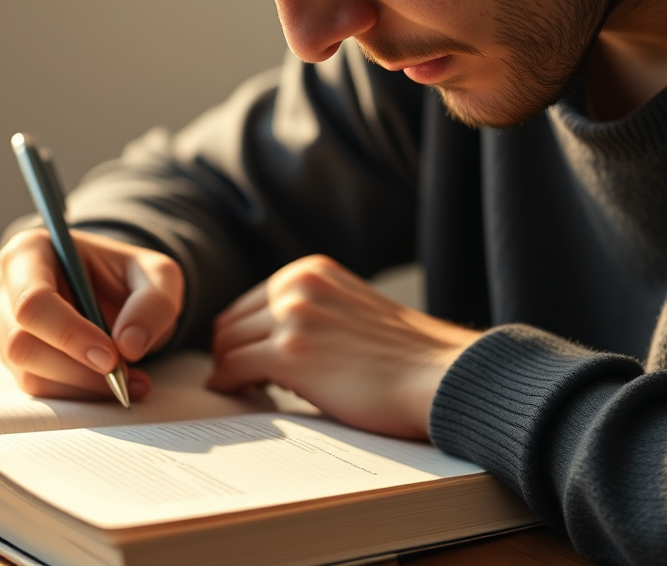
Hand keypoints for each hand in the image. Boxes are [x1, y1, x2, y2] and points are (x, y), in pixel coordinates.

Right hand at [0, 228, 182, 400]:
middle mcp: (5, 289)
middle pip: (22, 343)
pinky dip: (78, 393)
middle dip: (77, 367)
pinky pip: (38, 388)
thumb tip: (129, 344)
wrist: (113, 292)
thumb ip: (154, 302)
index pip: (32, 301)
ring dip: (82, 386)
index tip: (110, 356)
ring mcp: (3, 327)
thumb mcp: (158, 275)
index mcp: (29, 252)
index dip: (69, 334)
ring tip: (129, 380)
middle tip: (123, 374)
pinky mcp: (13, 360)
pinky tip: (111, 385)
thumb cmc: (125, 276)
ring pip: (29, 373)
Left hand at [207, 255, 480, 438]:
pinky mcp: (290, 354)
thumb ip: (311, 309)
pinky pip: (234, 369)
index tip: (242, 357)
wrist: (438, 375)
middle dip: (229, 352)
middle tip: (236, 378)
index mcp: (311, 270)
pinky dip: (228, 385)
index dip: (241, 334)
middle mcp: (297, 285)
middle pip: (232, 322)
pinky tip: (239, 396)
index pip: (250, 301)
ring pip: (228, 345)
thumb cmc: (403, 355)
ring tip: (243, 389)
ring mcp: (292, 317)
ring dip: (229, 370)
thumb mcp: (349, 306)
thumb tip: (265, 337)